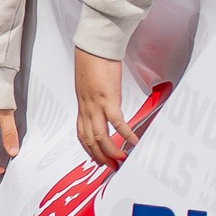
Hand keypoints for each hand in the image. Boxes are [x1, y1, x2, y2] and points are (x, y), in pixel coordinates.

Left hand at [75, 49, 137, 167]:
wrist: (94, 47)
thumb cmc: (93, 63)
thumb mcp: (90, 85)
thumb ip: (95, 97)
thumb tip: (103, 103)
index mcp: (82, 106)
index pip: (82, 134)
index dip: (89, 150)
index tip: (97, 160)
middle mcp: (86, 108)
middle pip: (89, 140)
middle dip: (99, 156)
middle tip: (111, 168)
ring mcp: (95, 104)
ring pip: (100, 136)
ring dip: (111, 151)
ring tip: (121, 160)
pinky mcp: (107, 98)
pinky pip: (116, 121)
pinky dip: (125, 133)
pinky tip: (134, 142)